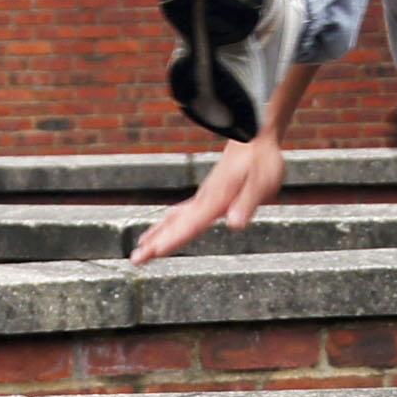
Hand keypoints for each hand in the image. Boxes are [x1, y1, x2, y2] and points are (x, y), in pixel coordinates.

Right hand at [131, 137, 284, 263]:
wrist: (253, 136)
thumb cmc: (261, 160)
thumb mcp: (261, 183)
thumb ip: (247, 203)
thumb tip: (235, 224)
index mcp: (216, 199)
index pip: (191, 224)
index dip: (173, 239)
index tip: (155, 252)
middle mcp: (204, 199)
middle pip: (175, 224)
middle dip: (155, 243)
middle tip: (135, 260)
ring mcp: (202, 198)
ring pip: (173, 219)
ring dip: (156, 235)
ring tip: (140, 250)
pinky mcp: (205, 197)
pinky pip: (179, 214)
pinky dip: (165, 225)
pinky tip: (157, 232)